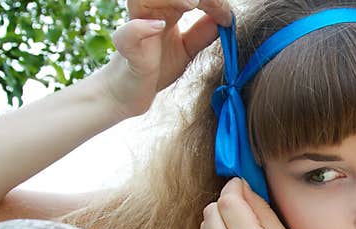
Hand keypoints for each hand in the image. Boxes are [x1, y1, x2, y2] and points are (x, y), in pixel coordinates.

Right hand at [98, 1, 231, 118]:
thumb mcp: (187, 48)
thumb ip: (203, 33)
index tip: (227, 14)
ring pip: (145, 0)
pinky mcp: (127, 49)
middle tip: (217, 4)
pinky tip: (159, 26)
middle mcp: (149, 14)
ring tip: (193, 3)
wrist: (131, 92)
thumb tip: (227, 18)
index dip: (210, 0)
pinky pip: (129, 33)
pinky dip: (141, 27)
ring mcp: (136, 29)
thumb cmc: (157, 66)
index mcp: (165, 11)